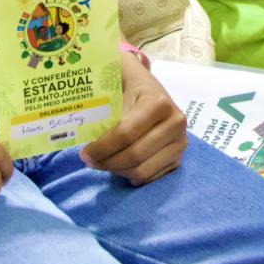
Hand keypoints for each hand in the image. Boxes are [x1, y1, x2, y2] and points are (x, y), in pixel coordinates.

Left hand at [81, 50, 187, 185]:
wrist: (151, 88)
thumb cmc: (130, 85)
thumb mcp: (118, 85)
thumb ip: (104, 107)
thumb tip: (85, 133)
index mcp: (159, 104)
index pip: (126, 134)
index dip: (102, 147)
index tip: (84, 152)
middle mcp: (175, 124)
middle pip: (134, 155)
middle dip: (106, 162)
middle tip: (88, 160)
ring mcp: (179, 143)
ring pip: (141, 171)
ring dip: (116, 171)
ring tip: (102, 162)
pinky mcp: (177, 159)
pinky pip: (149, 178)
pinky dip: (128, 175)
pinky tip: (118, 165)